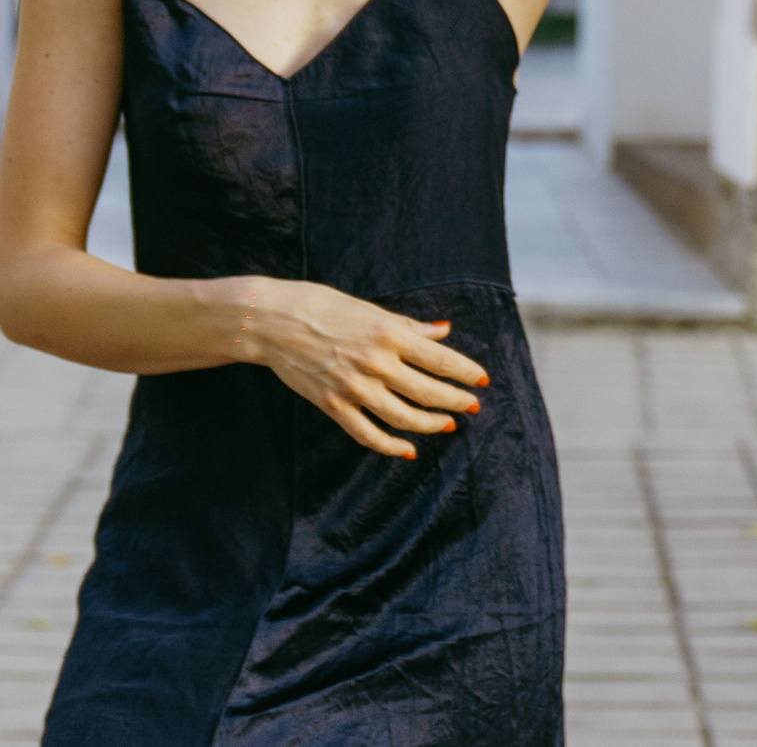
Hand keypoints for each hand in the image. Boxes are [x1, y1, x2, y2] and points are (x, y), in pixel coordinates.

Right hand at [229, 276, 490, 459]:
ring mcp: (353, 387)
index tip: (483, 380)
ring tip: (447, 424)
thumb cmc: (323, 307)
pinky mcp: (332, 405)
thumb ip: (409, 326)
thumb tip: (444, 332)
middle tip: (473, 406)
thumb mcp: (371, 310)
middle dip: (456, 401)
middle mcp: (376, 363)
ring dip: (430, 424)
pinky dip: (391, 446)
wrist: (273, 322)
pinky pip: (368, 434)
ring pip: (403, 417)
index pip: (441, 359)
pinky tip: (408, 449)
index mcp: (389, 334)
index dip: (466, 372)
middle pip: (428, 391)